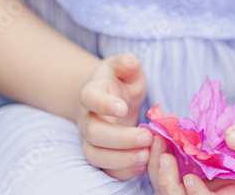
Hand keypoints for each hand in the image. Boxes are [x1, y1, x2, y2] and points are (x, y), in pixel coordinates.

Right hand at [77, 52, 152, 180]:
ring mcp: (90, 139)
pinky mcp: (100, 154)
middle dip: (121, 139)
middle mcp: (87, 118)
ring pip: (96, 156)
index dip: (104, 104)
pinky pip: (105, 170)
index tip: (123, 108)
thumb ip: (128, 63)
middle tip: (147, 137)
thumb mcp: (126, 66)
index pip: (90, 98)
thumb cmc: (119, 80)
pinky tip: (143, 164)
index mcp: (92, 92)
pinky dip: (123, 172)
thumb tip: (129, 62)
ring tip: (146, 155)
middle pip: (94, 133)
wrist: (107, 96)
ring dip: (121, 160)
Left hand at [147, 111, 234, 194]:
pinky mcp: (183, 169)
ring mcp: (194, 183)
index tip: (190, 177)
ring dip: (158, 168)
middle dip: (169, 184)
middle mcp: (209, 193)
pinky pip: (164, 172)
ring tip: (157, 140)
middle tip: (163, 156)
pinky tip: (156, 137)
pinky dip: (156, 157)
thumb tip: (232, 137)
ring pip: (168, 189)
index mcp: (231, 193)